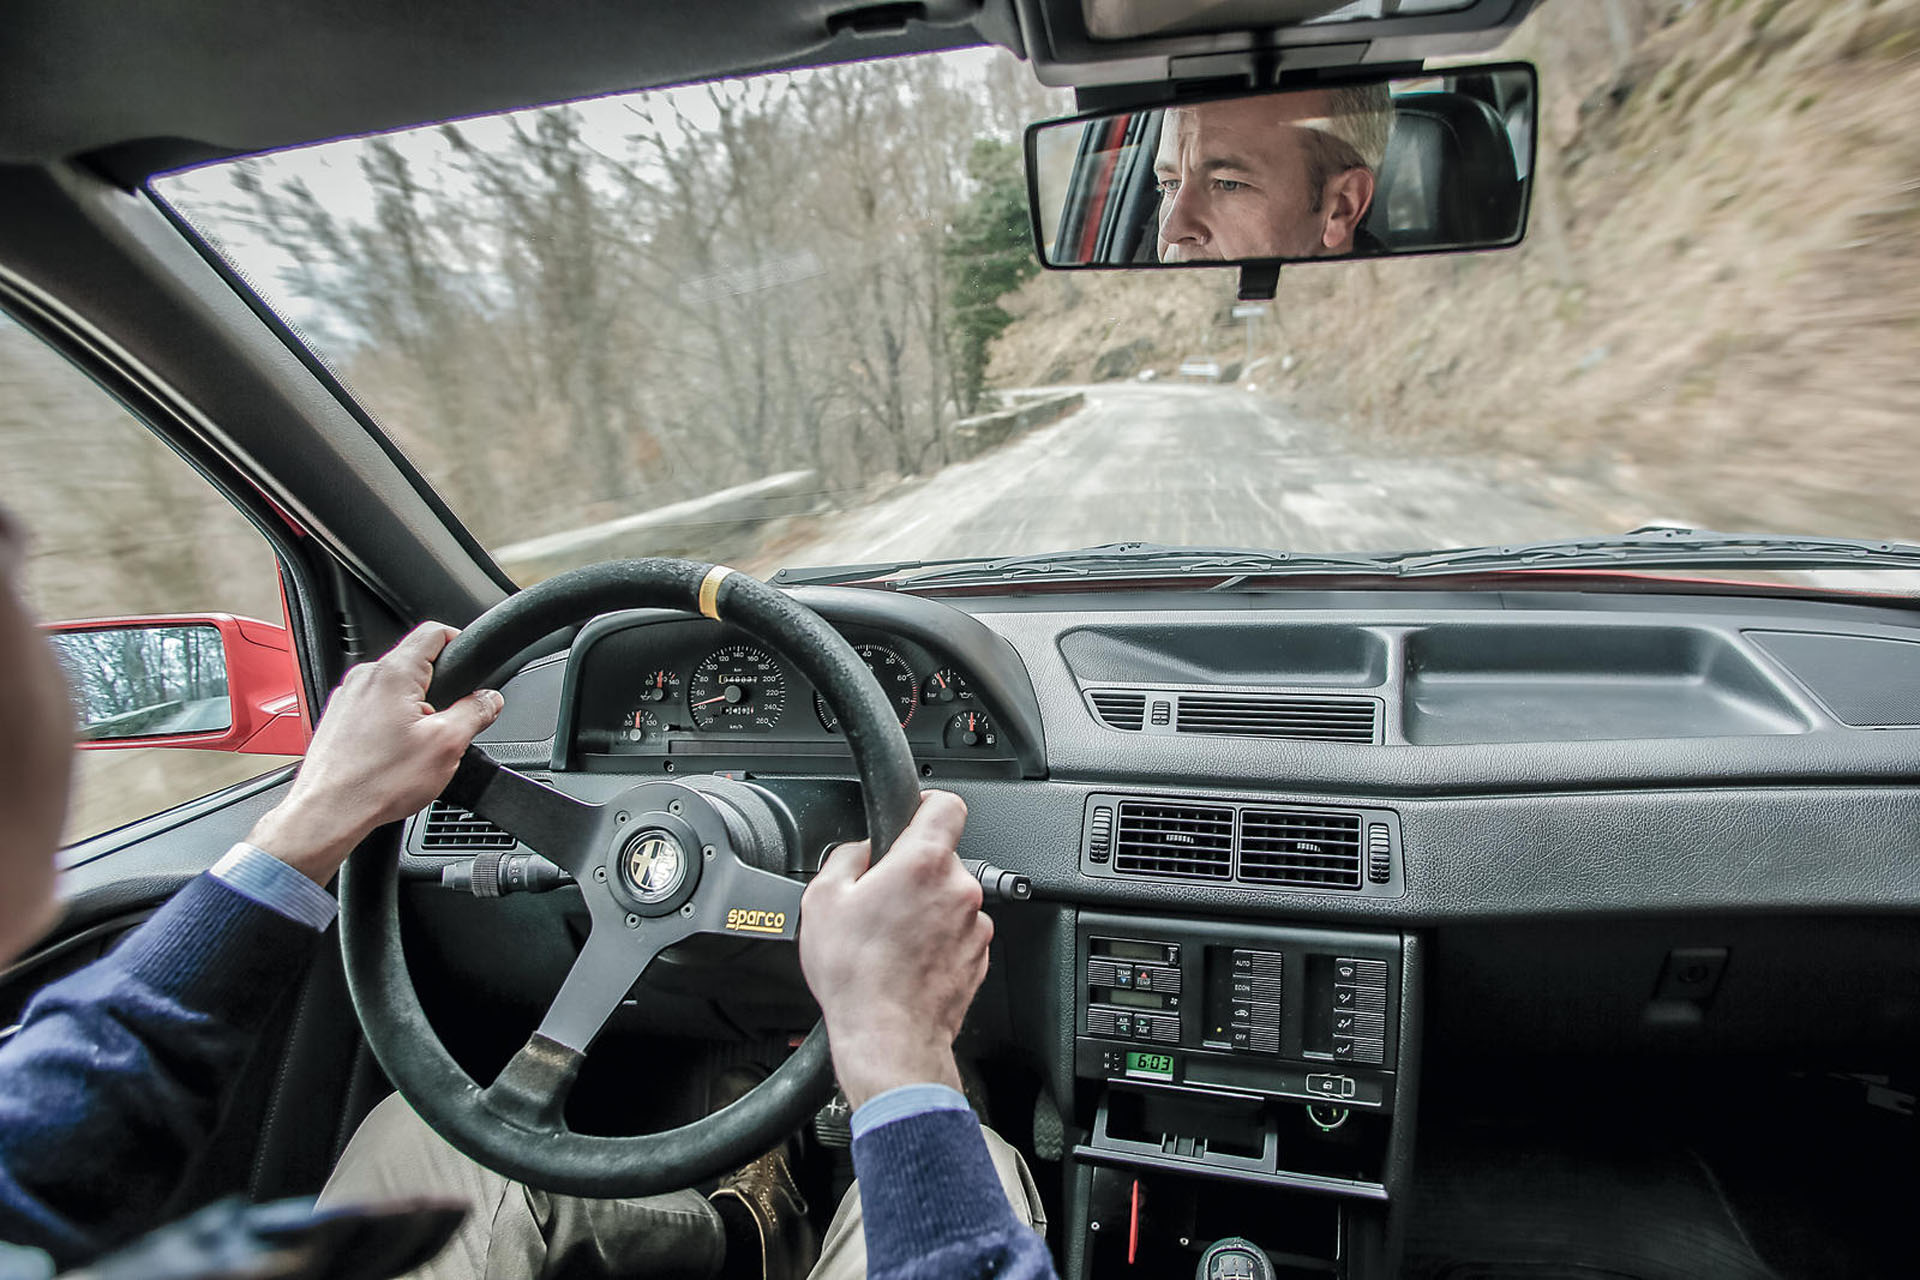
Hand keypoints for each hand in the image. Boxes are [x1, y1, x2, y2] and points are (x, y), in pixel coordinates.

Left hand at [247, 622, 501, 883]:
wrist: (327, 814)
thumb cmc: (377, 781)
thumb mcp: (446, 745)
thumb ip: (475, 713)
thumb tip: (490, 699)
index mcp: (393, 673)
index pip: (433, 632)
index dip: (459, 641)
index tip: (470, 661)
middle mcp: (364, 678)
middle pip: (414, 664)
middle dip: (439, 689)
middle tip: (451, 722)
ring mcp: (346, 698)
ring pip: (393, 690)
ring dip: (414, 710)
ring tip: (419, 747)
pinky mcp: (336, 720)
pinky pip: (373, 709)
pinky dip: (390, 725)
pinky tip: (394, 757)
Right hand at [797, 791, 988, 1108]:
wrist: (888, 1038)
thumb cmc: (856, 976)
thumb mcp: (822, 899)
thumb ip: (847, 857)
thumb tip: (861, 851)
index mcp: (922, 863)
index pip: (945, 805)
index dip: (926, 805)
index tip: (914, 814)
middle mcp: (958, 888)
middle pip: (941, 859)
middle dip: (913, 873)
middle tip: (880, 900)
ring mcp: (973, 926)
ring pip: (949, 900)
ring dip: (926, 911)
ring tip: (891, 940)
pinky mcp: (978, 957)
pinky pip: (956, 934)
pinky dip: (937, 942)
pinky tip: (907, 962)